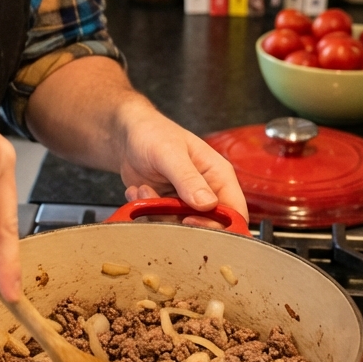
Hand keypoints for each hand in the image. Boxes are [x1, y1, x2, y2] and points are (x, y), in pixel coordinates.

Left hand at [115, 96, 247, 230]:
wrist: (128, 135)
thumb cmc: (153, 133)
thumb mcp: (170, 153)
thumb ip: (188, 178)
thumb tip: (208, 204)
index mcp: (219, 175)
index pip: (234, 212)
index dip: (218, 225)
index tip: (189, 221)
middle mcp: (207, 191)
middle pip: (208, 226)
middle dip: (180, 220)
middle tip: (159, 204)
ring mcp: (187, 201)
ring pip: (181, 227)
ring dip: (158, 213)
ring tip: (144, 190)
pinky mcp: (168, 207)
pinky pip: (162, 222)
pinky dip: (146, 212)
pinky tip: (138, 191)